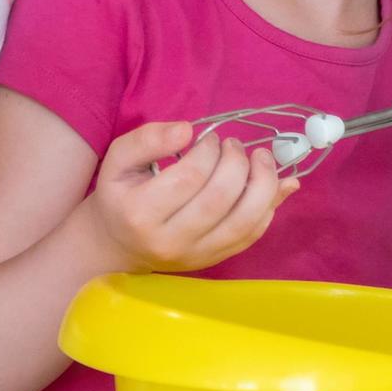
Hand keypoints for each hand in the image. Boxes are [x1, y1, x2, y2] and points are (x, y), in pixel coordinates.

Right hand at [82, 121, 295, 273]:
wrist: (119, 245)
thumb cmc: (120, 195)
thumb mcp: (119, 159)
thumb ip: (148, 139)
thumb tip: (187, 130)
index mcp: (140, 213)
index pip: (188, 178)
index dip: (208, 151)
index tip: (210, 138)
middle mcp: (170, 241)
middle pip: (219, 200)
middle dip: (237, 164)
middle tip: (235, 145)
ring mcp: (195, 255)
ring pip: (244, 222)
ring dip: (263, 185)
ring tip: (262, 159)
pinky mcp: (214, 260)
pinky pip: (251, 235)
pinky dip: (268, 207)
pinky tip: (272, 184)